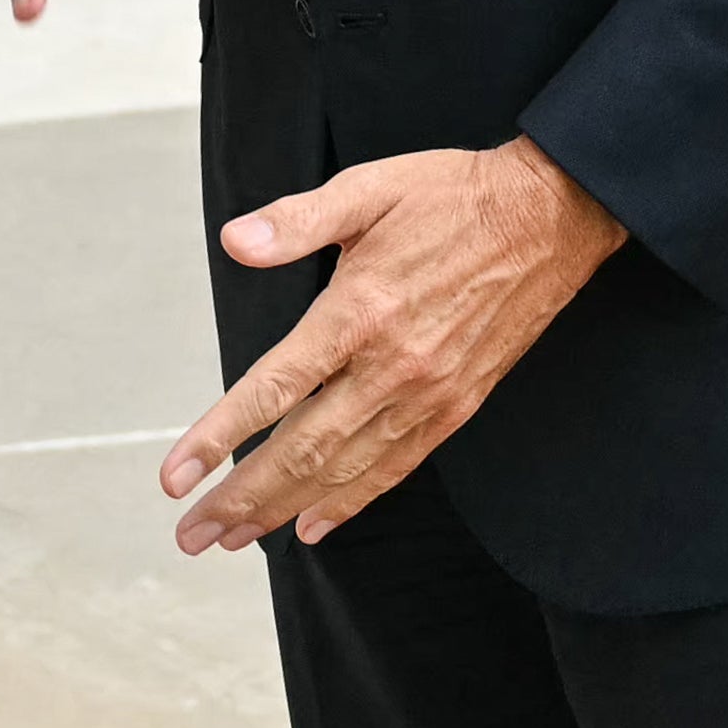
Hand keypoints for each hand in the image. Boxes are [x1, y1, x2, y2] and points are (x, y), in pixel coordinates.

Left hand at [158, 142, 629, 553]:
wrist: (551, 219)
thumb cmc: (455, 198)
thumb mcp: (369, 189)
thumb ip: (298, 220)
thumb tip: (237, 242)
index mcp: (360, 311)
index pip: (274, 388)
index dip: (219, 438)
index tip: (176, 476)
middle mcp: (392, 366)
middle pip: (303, 448)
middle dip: (241, 497)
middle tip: (192, 534)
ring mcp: (427, 394)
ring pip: (345, 469)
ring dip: (284, 508)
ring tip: (235, 538)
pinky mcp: (456, 407)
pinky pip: (395, 467)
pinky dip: (352, 501)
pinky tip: (314, 524)